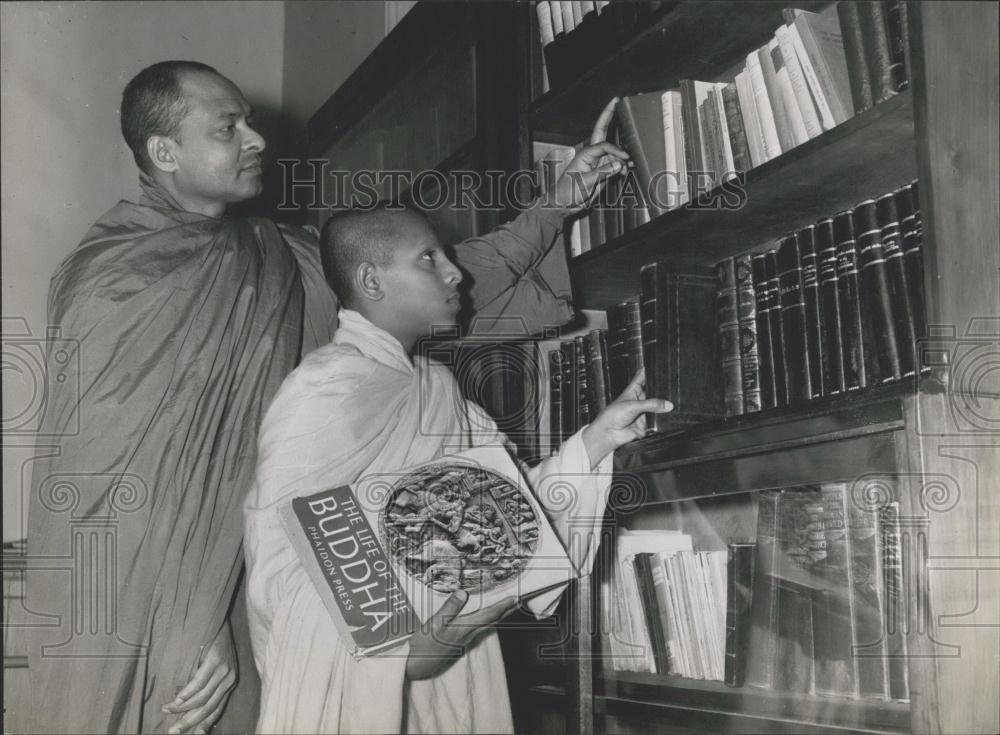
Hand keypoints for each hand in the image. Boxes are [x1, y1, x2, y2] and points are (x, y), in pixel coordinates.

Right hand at [161, 620, 237, 733]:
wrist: (216, 618)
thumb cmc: (210, 643)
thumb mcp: (212, 667)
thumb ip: (206, 685)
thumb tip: (188, 706)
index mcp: (229, 683)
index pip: (217, 710)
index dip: (204, 724)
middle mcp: (229, 679)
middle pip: (209, 707)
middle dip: (189, 722)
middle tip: (173, 731)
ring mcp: (224, 670)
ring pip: (202, 697)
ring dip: (182, 707)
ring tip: (166, 709)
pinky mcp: (217, 660)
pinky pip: (200, 682)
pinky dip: (187, 693)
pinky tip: (177, 699)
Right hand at [406, 590, 517, 680]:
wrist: (416, 665)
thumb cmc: (424, 645)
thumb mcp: (434, 624)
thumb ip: (449, 608)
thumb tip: (463, 593)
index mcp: (464, 628)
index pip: (489, 615)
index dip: (503, 605)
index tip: (515, 598)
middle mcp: (468, 634)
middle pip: (493, 620)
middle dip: (506, 610)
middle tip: (518, 601)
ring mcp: (464, 638)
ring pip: (487, 624)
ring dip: (498, 614)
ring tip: (506, 606)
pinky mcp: (459, 640)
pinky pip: (478, 627)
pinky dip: (487, 619)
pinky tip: (484, 617)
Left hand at [546, 97, 629, 212]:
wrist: (564, 204)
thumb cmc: (568, 192)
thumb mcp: (585, 182)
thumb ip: (603, 172)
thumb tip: (618, 164)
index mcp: (585, 154)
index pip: (604, 145)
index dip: (616, 151)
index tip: (624, 159)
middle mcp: (591, 154)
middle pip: (602, 131)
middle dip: (609, 115)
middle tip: (616, 100)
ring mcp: (597, 162)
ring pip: (613, 152)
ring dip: (621, 157)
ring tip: (627, 166)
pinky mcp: (601, 171)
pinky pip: (614, 164)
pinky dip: (621, 166)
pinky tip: (624, 171)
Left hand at [581, 369, 672, 467]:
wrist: (609, 433)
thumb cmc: (612, 416)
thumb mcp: (633, 405)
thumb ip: (651, 404)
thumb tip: (667, 404)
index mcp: (633, 391)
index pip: (642, 377)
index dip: (650, 372)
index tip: (660, 367)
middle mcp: (639, 401)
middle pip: (653, 393)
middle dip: (661, 393)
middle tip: (670, 391)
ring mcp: (643, 412)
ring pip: (657, 408)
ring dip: (662, 408)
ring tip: (669, 406)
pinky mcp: (646, 424)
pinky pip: (657, 421)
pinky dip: (661, 420)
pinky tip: (666, 417)